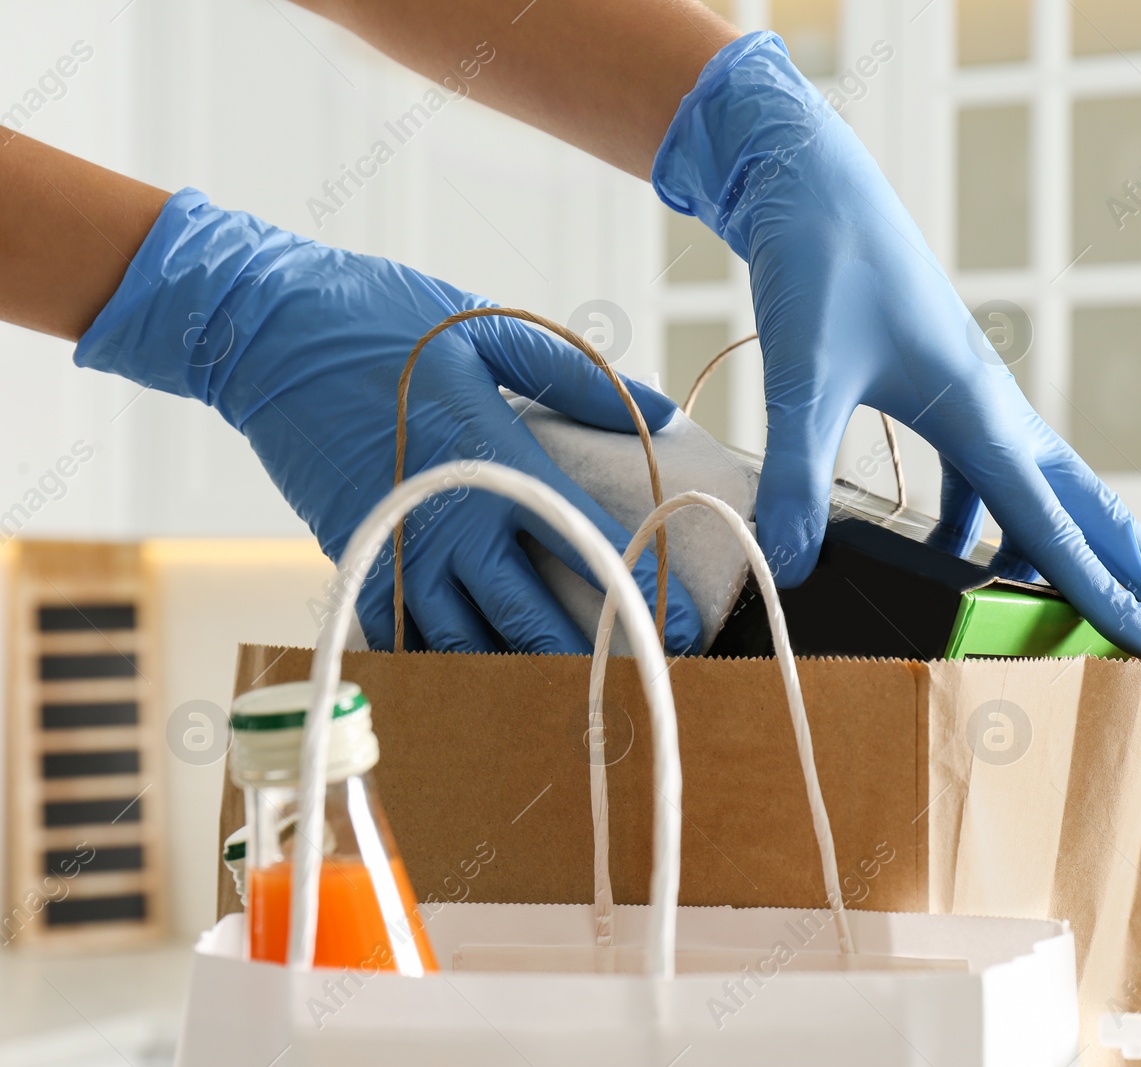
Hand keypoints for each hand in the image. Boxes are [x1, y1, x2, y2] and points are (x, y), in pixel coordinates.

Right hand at [74, 189, 701, 653]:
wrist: (264, 332)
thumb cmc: (385, 322)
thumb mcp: (490, 331)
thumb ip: (578, 379)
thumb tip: (661, 410)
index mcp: (497, 463)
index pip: (587, 548)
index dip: (640, 594)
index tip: (686, 630)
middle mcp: (450, 522)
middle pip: (532, 621)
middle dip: (591, 660)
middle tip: (642, 685)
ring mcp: (398, 550)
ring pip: (470, 647)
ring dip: (523, 677)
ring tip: (576, 699)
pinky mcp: (357, 561)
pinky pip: (413, 636)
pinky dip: (455, 665)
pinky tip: (492, 684)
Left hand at [653, 33, 1140, 658]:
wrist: (814, 186)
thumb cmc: (820, 266)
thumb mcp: (804, 376)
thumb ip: (797, 476)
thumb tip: (792, 567)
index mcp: (981, 412)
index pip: (1055, 525)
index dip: (1106, 591)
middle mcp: (995, 410)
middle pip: (1088, 509)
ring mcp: (975, 401)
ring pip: (1045, 493)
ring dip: (1073, 551)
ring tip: (1100, 608)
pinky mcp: (942, 392)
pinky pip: (986, 476)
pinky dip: (989, 525)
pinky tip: (961, 558)